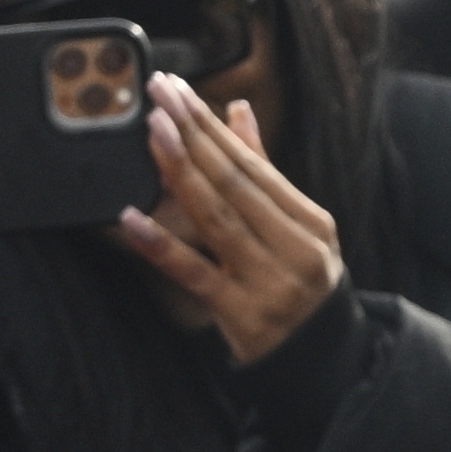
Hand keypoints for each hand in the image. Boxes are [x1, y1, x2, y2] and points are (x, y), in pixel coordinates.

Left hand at [119, 77, 347, 364]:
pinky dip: (161, 245)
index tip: (178, 92)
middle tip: (158, 98)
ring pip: (217, 219)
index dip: (211, 126)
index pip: (253, 165)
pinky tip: (131, 218)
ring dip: (181, 172)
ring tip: (152, 133)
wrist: (319, 360)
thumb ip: (264, 170)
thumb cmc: (299, 283)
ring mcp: (268, 282)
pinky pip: (193, 274)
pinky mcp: (240, 314)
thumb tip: (238, 110)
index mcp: (310, 221)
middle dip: (193, 135)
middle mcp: (294, 248)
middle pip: (235, 183)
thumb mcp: (296, 228)